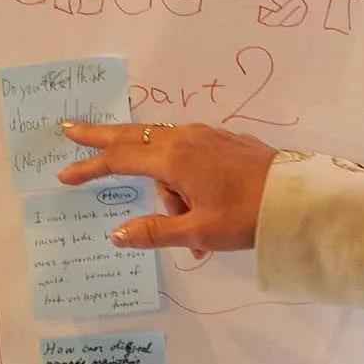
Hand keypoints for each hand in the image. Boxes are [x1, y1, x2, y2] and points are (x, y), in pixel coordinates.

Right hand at [57, 122, 278, 250]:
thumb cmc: (246, 215)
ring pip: (166, 153)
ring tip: (192, 230)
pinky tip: (202, 208)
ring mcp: (206, 136)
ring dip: (166, 188)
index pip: (120, 160)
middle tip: (69, 129)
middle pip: (132, 135)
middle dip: (100, 136)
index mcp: (174, 159)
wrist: (299, 197)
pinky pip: (189, 156)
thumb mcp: (198, 232)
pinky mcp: (223, 141)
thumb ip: (156, 231)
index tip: (64, 174)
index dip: (90, 167)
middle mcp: (185, 139)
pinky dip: (184, 180)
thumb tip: (117, 234)